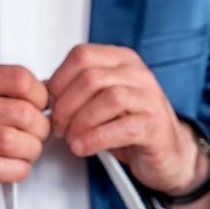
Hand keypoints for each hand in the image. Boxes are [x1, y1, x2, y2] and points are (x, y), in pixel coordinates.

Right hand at [0, 62, 50, 184]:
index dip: (41, 96)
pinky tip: (16, 166)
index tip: (40, 105)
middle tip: (37, 133)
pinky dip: (16, 170)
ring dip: (30, 150)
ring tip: (27, 150)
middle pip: (24, 114)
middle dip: (41, 129)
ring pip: (12, 142)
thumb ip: (4, 84)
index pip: (22, 80)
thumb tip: (49, 93)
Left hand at [46, 44, 208, 196]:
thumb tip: (42, 91)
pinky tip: (84, 146)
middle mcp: (137, 74)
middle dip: (66, 105)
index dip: (59, 79)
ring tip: (71, 137)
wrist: (167, 152)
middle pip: (91, 78)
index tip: (50, 101)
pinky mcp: (155, 125)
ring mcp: (149, 98)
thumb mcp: (101, 101)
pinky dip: (96, 139)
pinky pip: (122, 127)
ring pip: (108, 99)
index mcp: (121, 61)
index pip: (82, 56)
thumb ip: (75, 91)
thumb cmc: (132, 124)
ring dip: (80, 122)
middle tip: (58, 125)